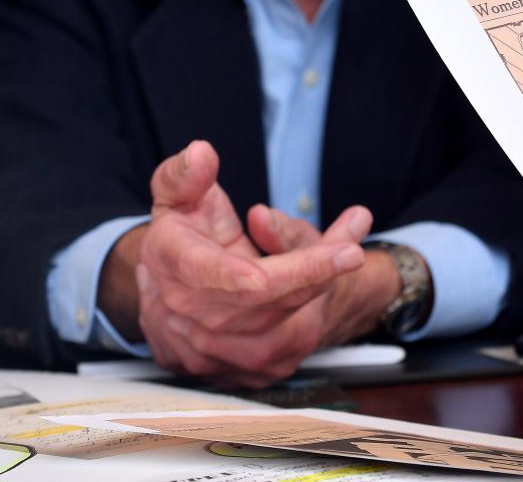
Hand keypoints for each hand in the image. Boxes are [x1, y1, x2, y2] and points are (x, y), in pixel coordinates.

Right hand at [135, 140, 371, 385]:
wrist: (171, 295)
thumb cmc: (183, 235)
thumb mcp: (178, 194)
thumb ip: (187, 174)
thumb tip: (201, 154)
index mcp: (172, 261)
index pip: (203, 272)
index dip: (232, 276)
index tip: (263, 273)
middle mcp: (188, 313)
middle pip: (257, 302)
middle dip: (308, 272)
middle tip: (351, 247)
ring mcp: (213, 348)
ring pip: (281, 325)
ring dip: (322, 287)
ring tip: (349, 246)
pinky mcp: (240, 369)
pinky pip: (291, 343)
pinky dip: (318, 309)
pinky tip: (332, 276)